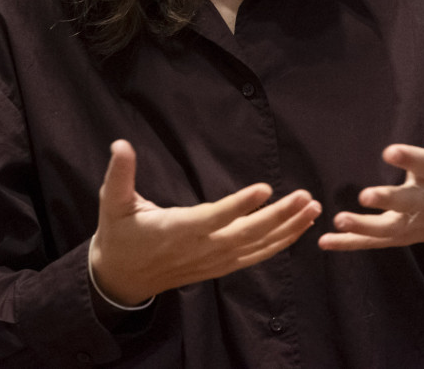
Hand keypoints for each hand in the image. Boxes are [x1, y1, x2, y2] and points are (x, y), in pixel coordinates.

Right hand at [87, 139, 322, 305]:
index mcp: (178, 230)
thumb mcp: (112, 203)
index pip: (214, 217)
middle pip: (247, 234)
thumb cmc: (120, 235)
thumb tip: (120, 145)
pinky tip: (298, 229)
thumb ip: (119, 174)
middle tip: (305, 197)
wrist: (121, 278)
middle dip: (279, 216)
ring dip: (287, 229)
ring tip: (312, 209)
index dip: (240, 205)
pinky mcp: (220, 266)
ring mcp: (214, 261)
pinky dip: (279, 244)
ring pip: (257, 247)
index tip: (264, 189)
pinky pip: (255, 257)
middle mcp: (201, 248)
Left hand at [317, 69, 423, 253]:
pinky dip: (351, 244)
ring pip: (388, 228)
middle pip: (406, 202)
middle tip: (365, 195)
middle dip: (387, 199)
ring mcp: (413, 221)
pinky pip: (374, 242)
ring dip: (363, 227)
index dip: (407, 158)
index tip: (389, 151)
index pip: (423, 164)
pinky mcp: (401, 235)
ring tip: (338, 221)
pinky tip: (325, 241)